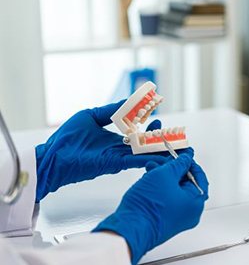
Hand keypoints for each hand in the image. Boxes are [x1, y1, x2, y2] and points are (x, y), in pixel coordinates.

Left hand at [35, 100, 192, 201]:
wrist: (53, 157)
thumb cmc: (66, 138)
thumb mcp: (90, 116)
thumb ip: (111, 111)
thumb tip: (128, 101)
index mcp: (115, 138)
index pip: (139, 132)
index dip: (151, 125)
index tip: (160, 115)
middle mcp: (120, 149)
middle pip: (147, 144)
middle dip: (163, 140)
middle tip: (178, 135)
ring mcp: (119, 157)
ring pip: (146, 153)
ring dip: (162, 150)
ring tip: (179, 146)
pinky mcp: (115, 163)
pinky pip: (137, 160)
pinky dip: (151, 158)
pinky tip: (164, 157)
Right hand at [92, 154, 208, 264]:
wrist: (130, 229)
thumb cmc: (147, 208)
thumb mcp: (164, 175)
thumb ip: (178, 164)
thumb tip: (186, 158)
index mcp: (196, 203)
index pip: (199, 177)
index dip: (190, 163)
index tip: (182, 155)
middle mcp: (189, 213)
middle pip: (186, 184)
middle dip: (173, 170)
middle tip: (165, 161)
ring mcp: (177, 218)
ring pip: (174, 191)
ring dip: (164, 178)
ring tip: (152, 168)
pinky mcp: (165, 220)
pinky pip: (166, 200)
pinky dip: (159, 188)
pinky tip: (149, 180)